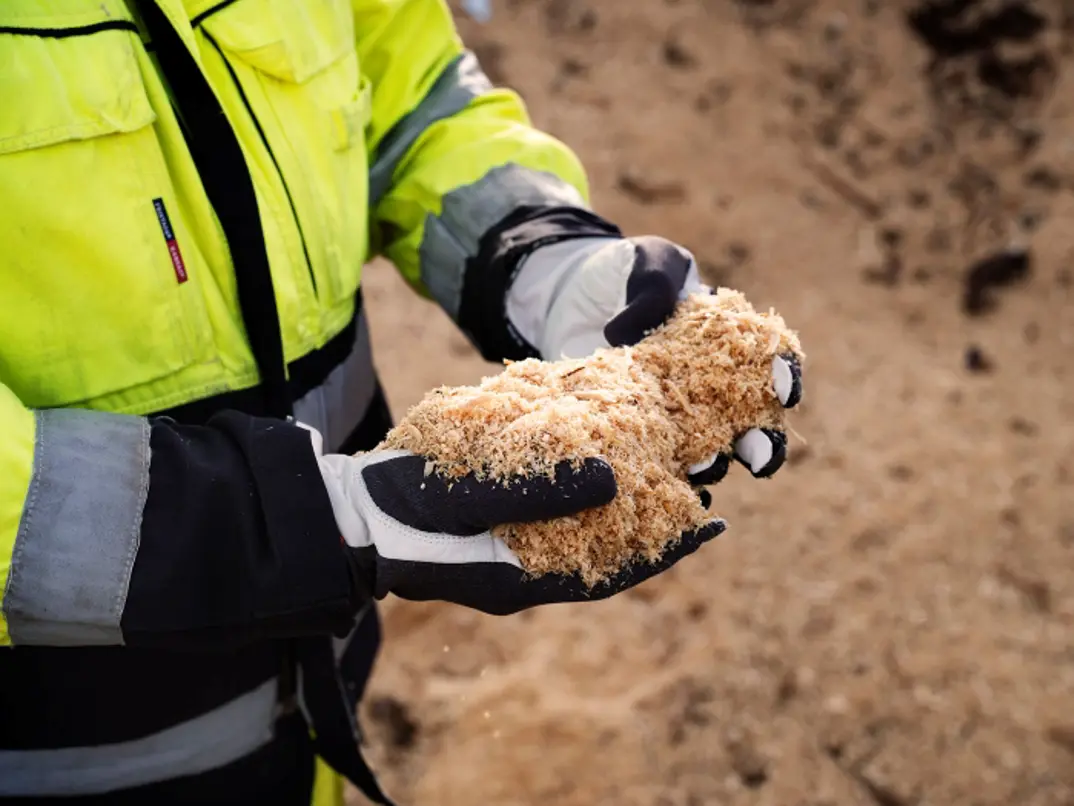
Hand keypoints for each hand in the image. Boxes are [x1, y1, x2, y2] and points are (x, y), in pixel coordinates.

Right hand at [308, 436, 725, 614]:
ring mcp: (507, 543)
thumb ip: (538, 491)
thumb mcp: (471, 499)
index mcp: (523, 579)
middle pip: (602, 547)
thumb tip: (615, 477)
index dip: (665, 552)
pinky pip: (549, 500)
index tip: (713, 526)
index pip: (611, 573)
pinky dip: (577, 477)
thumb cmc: (403, 512)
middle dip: (650, 521)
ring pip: (578, 523)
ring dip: (618, 495)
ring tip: (658, 460)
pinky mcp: (492, 514)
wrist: (348, 513)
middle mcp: (524, 566)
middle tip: (697, 487)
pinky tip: (594, 443)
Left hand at [510, 234, 803, 479]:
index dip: (785, 378)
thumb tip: (622, 331)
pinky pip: (666, 467)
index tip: (782, 389)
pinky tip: (668, 493)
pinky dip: (673, 484)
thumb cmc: (626, 273)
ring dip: (714, 465)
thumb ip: (651, 286)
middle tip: (756, 454)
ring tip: (700, 468)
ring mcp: (679, 415)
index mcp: (731, 340)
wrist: (576, 297)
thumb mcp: (645, 263)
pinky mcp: (642, 434)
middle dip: (764, 443)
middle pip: (756, 423)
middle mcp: (715, 386)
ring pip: (714, 453)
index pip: (773, 363)